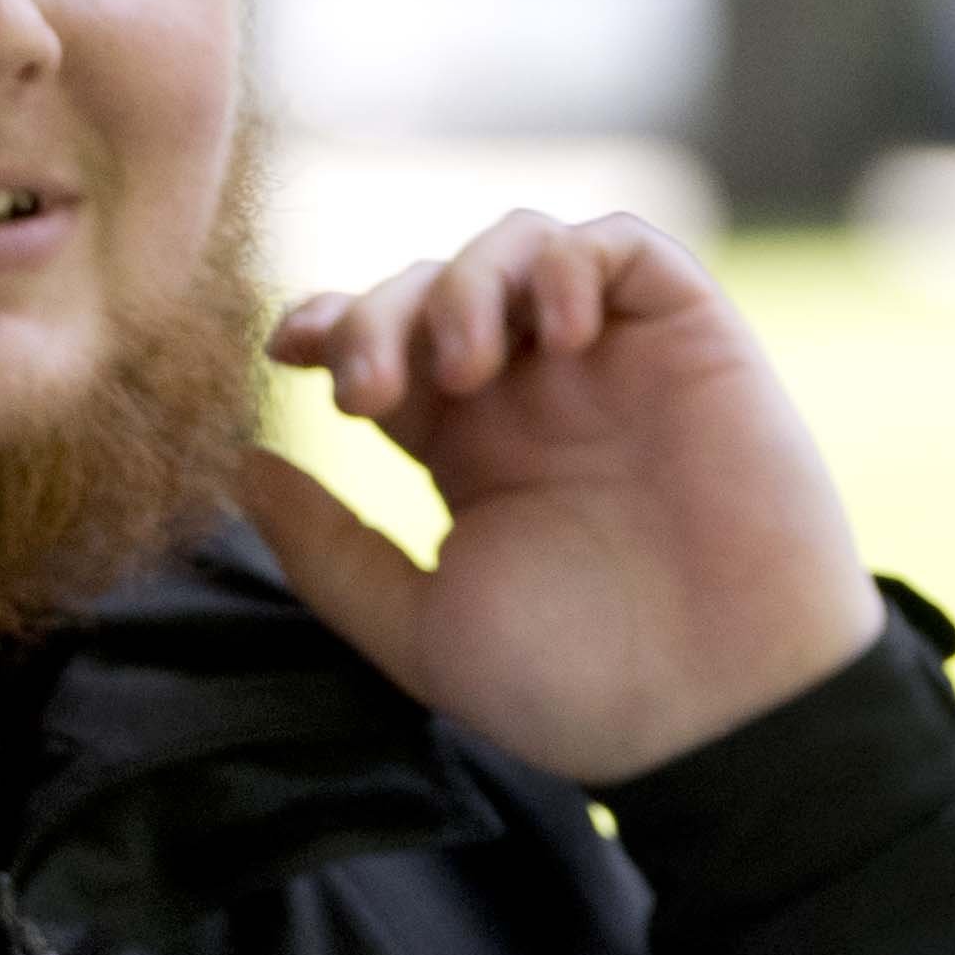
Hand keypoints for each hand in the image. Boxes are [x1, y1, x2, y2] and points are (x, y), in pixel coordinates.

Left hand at [239, 207, 881, 789]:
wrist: (717, 708)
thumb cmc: (574, 686)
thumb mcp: (418, 623)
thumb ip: (328, 548)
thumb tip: (238, 467)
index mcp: (466, 453)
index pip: (383, 348)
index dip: (331, 325)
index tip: (286, 352)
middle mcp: (535, 395)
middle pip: (432, 287)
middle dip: (382, 312)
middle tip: (367, 392)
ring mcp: (612, 362)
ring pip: (518, 246)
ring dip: (467, 282)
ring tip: (464, 368)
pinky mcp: (691, 339)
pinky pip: (622, 248)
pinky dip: (570, 262)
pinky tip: (555, 334)